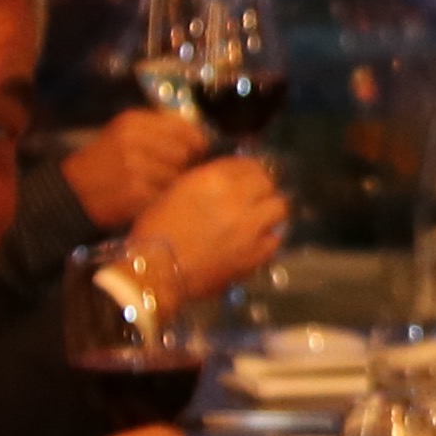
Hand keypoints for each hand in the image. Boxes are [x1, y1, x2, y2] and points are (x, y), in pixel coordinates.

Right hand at [59, 104, 206, 228]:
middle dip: (184, 165)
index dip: (197, 143)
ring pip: (178, 176)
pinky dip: (161, 201)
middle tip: (172, 174)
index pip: (184, 128)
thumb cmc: (104, 163)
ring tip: (156, 188)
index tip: (196, 153)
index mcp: (133, 121)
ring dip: (172, 186)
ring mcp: (135, 167)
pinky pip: (166, 196)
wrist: (70, 192)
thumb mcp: (124, 135)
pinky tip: (148, 200)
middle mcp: (134, 140)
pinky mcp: (135, 193)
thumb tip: (203, 140)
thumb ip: (160, 131)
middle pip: (185, 153)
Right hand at [127, 148, 291, 303]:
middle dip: (261, 187)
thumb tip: (228, 179)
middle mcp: (238, 199)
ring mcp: (250, 227)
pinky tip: (258, 241)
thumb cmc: (156, 230)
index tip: (246, 177)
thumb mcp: (176, 191)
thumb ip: (206, 180)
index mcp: (214, 179)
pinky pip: (275, 239)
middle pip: (267, 182)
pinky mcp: (256, 254)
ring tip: (261, 216)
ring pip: (279, 208)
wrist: (155, 271)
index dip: (248, 170)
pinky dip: (268, 237)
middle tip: (255, 195)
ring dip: (270, 209)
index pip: (246, 165)